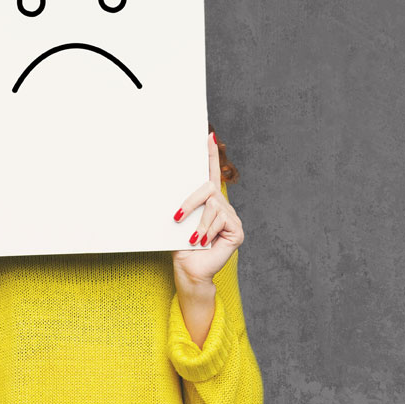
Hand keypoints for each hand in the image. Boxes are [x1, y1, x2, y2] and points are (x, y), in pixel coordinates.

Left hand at [172, 130, 243, 286]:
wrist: (189, 268)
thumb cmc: (180, 244)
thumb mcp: (178, 219)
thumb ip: (183, 203)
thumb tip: (167, 185)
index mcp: (208, 201)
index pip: (211, 174)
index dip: (211, 155)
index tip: (209, 136)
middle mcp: (223, 207)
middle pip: (209, 188)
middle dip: (190, 202)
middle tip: (176, 216)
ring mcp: (232, 218)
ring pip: (212, 207)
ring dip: (197, 223)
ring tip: (193, 239)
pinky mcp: (237, 231)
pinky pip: (220, 220)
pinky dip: (206, 231)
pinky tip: (204, 242)